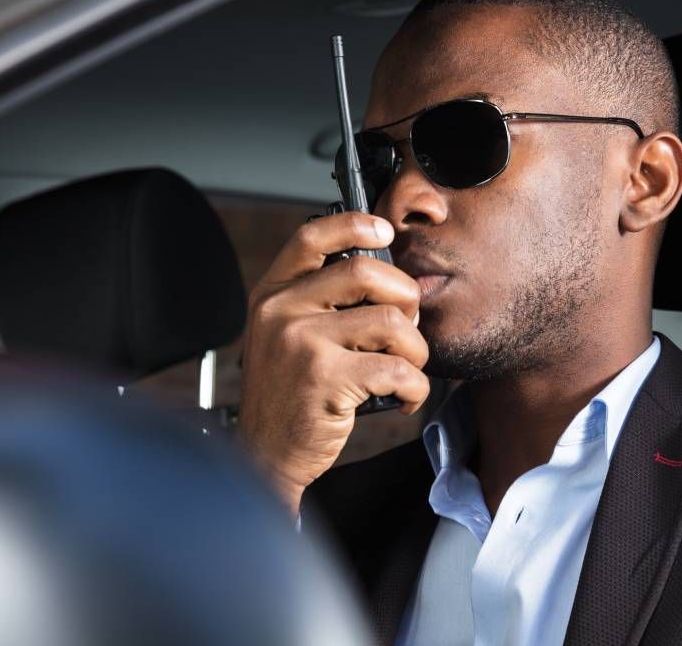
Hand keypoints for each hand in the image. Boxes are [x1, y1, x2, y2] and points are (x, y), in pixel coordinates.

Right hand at [236, 212, 429, 515]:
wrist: (265, 456)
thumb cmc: (288, 395)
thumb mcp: (285, 336)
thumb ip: (320, 302)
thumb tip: (390, 279)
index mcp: (272, 294)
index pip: (311, 237)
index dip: (353, 225)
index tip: (384, 231)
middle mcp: (281, 311)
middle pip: (366, 272)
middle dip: (405, 297)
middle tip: (407, 329)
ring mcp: (301, 343)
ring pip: (392, 323)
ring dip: (416, 351)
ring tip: (406, 369)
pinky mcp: (324, 379)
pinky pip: (398, 369)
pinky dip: (415, 387)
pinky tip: (403, 398)